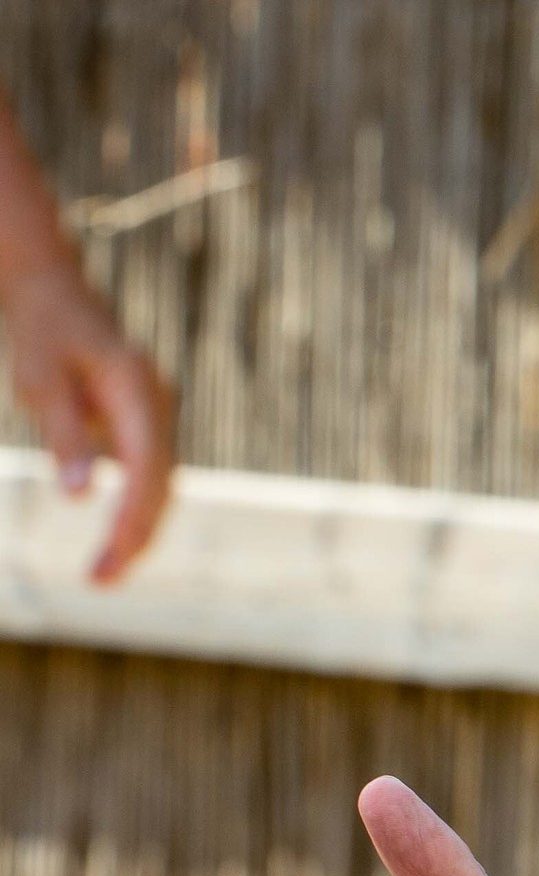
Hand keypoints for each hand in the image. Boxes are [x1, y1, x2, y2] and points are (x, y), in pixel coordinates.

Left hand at [2, 262, 173, 582]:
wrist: (55, 292)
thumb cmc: (43, 333)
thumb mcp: (40, 382)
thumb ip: (64, 437)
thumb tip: (79, 497)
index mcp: (137, 392)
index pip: (147, 471)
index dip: (131, 520)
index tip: (107, 561)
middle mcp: (159, 406)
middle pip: (162, 487)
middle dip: (136, 539)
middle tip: (100, 584)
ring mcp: (158, 416)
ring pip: (161, 486)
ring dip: (137, 531)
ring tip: (103, 573)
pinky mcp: (147, 425)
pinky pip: (151, 476)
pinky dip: (136, 510)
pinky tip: (115, 540)